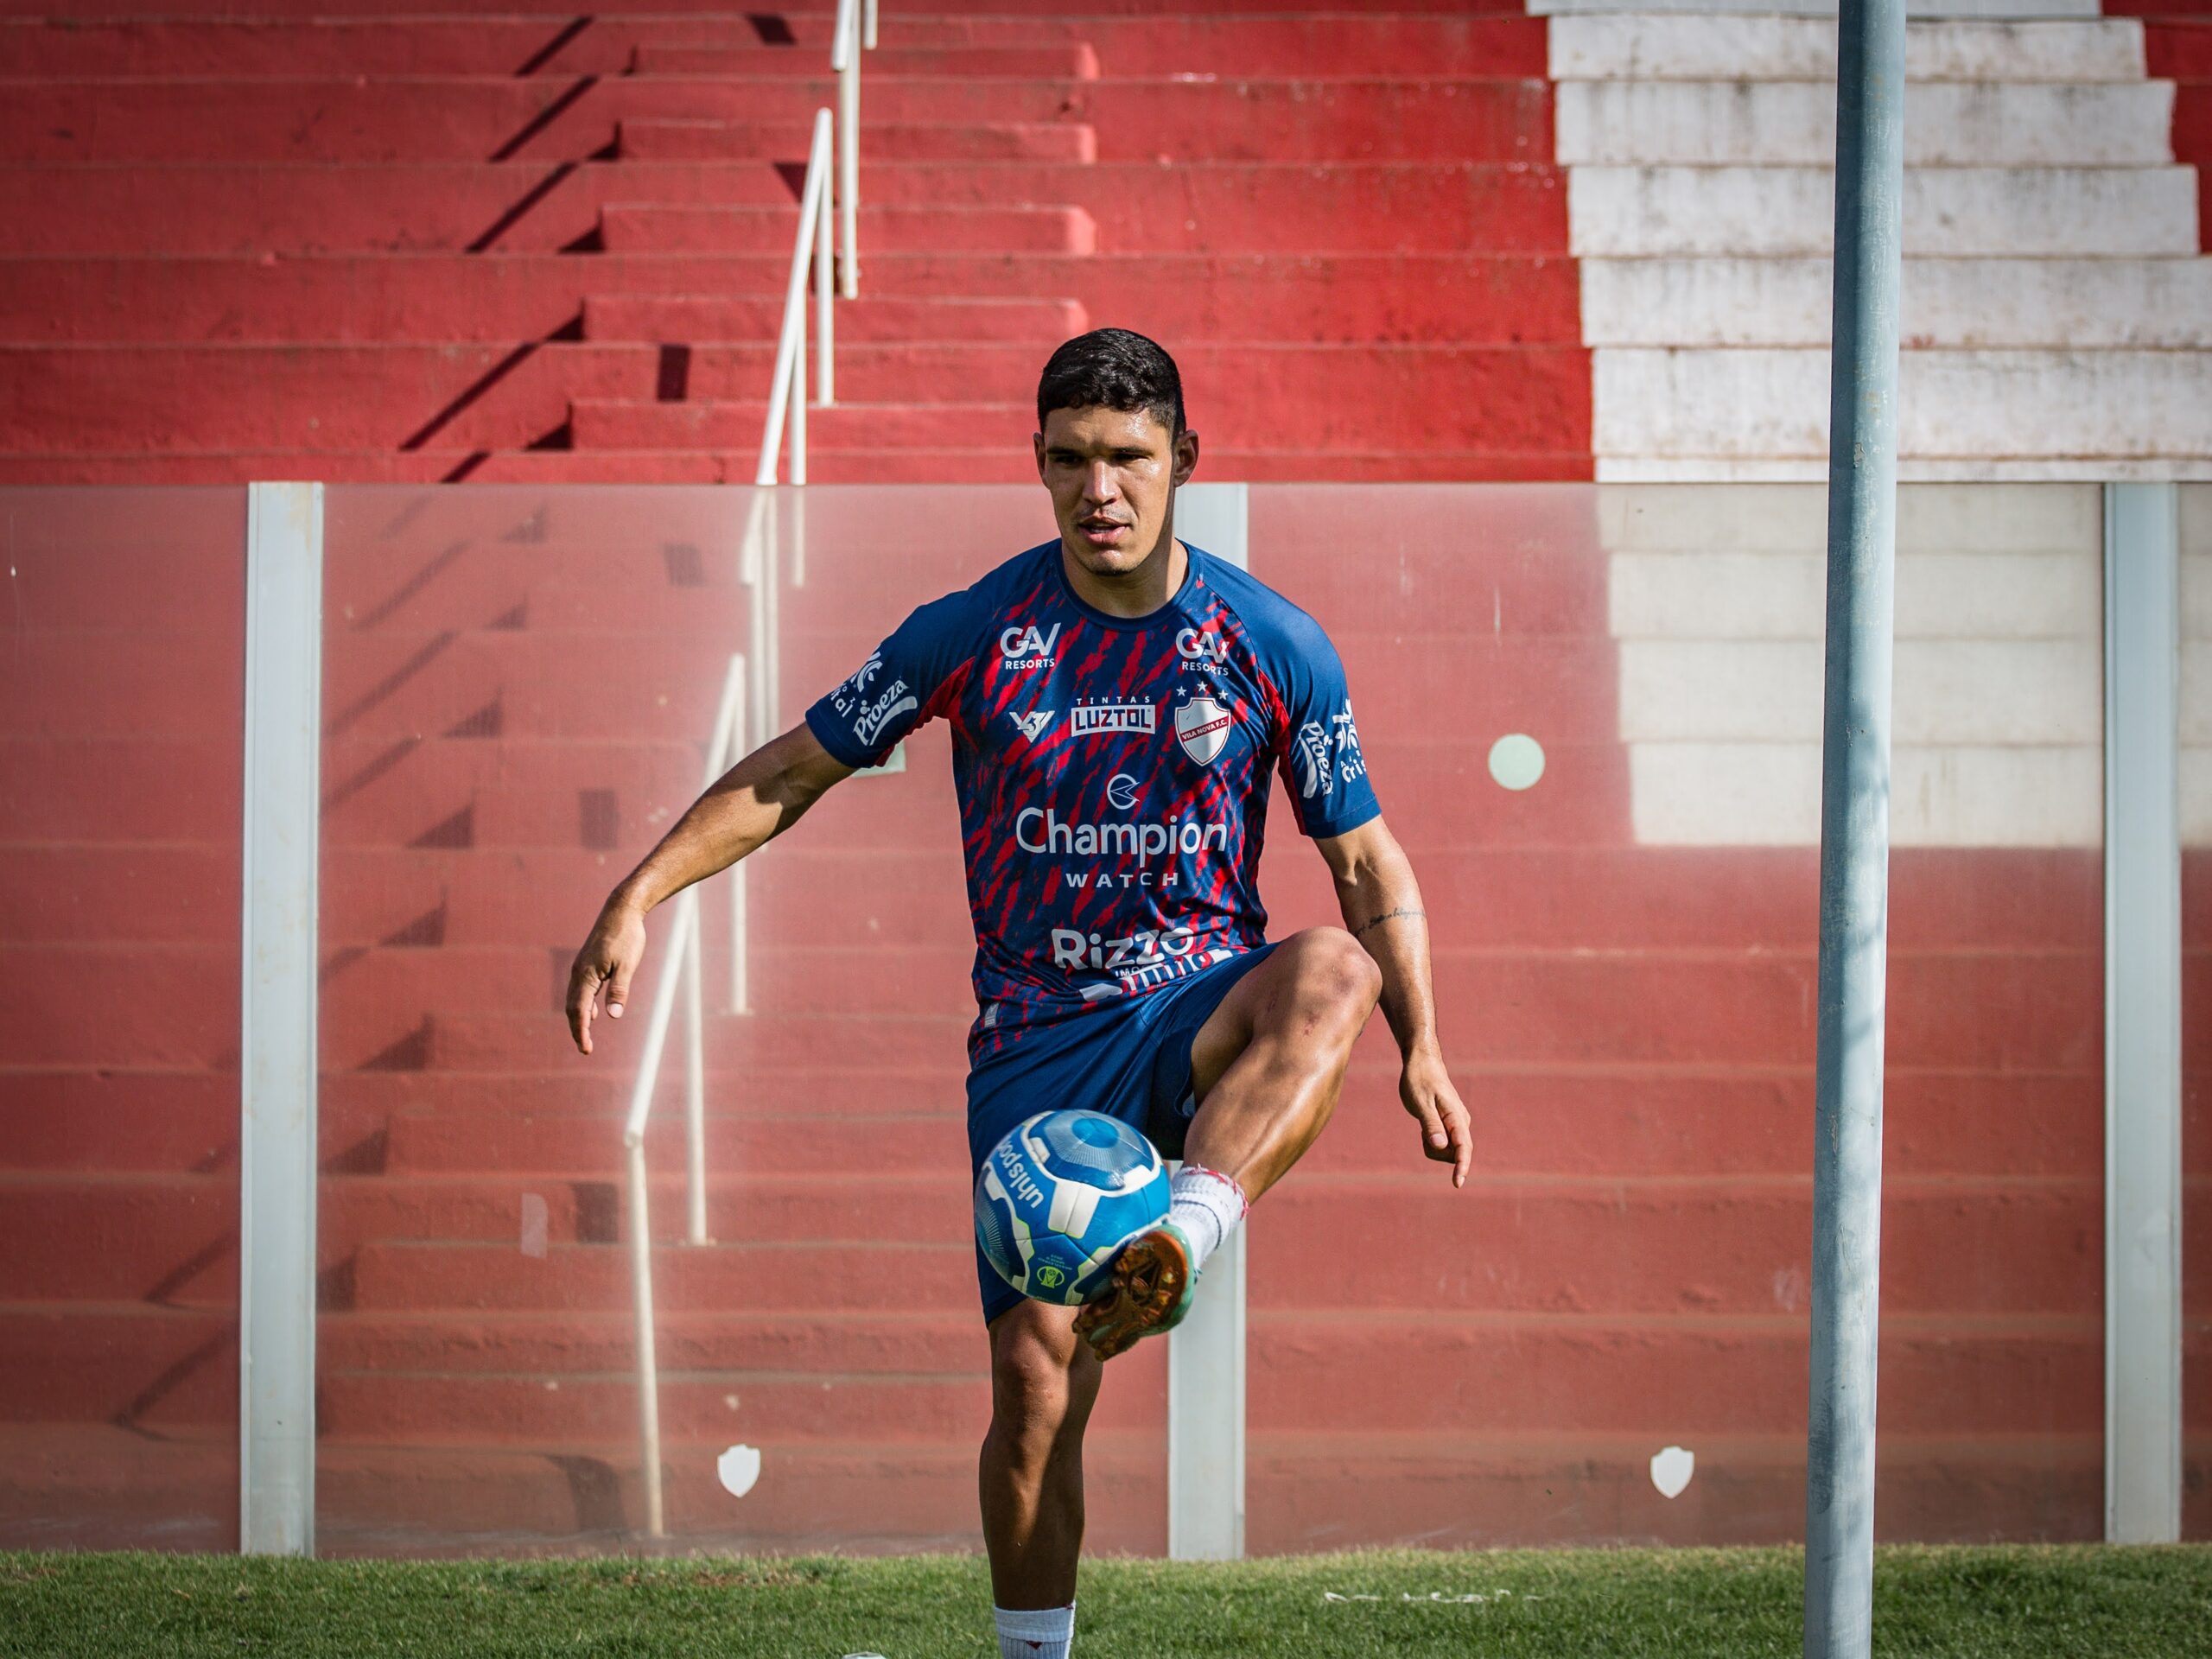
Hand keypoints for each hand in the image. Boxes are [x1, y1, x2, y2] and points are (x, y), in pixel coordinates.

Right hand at [566, 899, 646, 1055]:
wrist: (621, 911)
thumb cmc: (626, 937)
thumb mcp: (627, 965)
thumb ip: (619, 990)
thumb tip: (613, 1016)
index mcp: (586, 975)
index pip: (579, 1011)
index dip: (582, 1032)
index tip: (586, 1049)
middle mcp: (578, 972)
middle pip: (572, 1008)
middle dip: (577, 1029)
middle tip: (585, 1049)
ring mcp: (581, 968)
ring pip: (574, 999)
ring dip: (579, 1018)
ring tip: (586, 1036)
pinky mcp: (586, 964)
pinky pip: (580, 990)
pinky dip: (583, 1005)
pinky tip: (593, 1012)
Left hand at [1400, 1049, 1470, 1188]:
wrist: (1422, 1063)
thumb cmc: (1419, 1080)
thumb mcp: (1420, 1103)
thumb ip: (1430, 1124)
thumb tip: (1440, 1146)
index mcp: (1456, 1117)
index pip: (1463, 1148)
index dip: (1462, 1167)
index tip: (1457, 1183)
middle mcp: (1462, 1122)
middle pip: (1454, 1153)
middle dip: (1437, 1152)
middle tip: (1421, 1130)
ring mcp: (1457, 1124)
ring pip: (1447, 1151)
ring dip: (1432, 1146)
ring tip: (1422, 1124)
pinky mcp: (1451, 1125)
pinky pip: (1443, 1144)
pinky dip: (1431, 1141)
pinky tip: (1425, 1125)